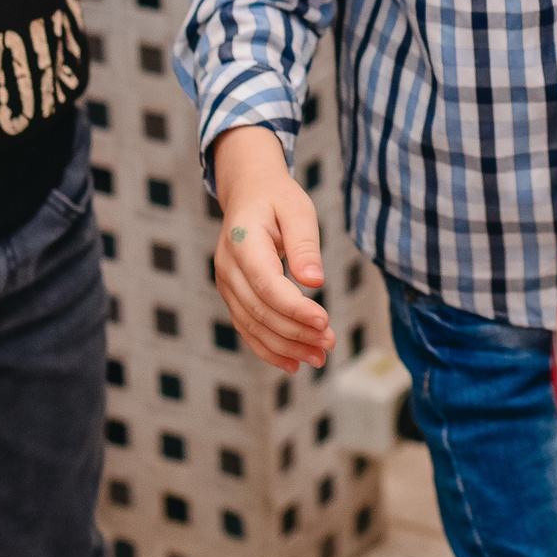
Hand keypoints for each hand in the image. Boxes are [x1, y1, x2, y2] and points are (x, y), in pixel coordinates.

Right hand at [212, 126, 335, 371]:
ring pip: (252, 325)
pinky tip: (292, 363)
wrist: (249, 193)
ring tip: (318, 358)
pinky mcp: (232, 296)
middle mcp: (228, 268)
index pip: (267, 285)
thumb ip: (304, 244)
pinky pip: (247, 328)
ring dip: (285, 347)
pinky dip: (268, 348)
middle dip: (296, 333)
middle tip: (330, 343)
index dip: (294, 308)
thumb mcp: (298, 209)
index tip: (324, 322)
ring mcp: (226, 284)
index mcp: (243, 242)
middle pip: (260, 310)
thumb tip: (315, 282)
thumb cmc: (277, 199)